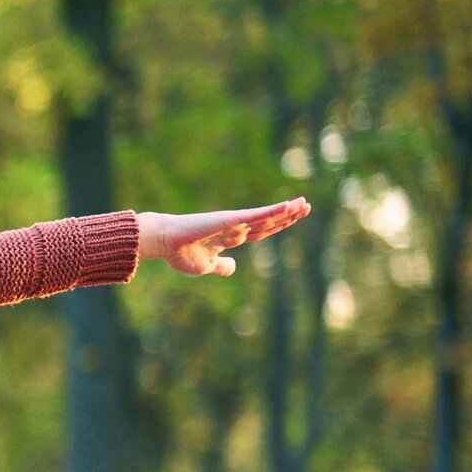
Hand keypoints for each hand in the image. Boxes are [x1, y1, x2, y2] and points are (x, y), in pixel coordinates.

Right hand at [135, 197, 310, 276]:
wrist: (165, 242)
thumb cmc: (180, 253)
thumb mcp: (207, 265)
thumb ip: (222, 266)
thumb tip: (234, 267)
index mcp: (231, 238)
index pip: (261, 230)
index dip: (278, 225)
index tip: (293, 218)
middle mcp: (236, 227)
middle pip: (269, 221)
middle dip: (288, 215)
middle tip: (306, 206)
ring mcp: (234, 222)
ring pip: (267, 216)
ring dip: (287, 210)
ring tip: (304, 204)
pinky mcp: (231, 219)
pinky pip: (257, 215)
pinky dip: (273, 210)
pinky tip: (288, 205)